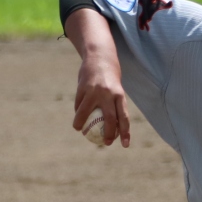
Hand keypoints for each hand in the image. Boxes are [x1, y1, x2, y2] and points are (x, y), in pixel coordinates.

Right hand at [65, 7, 131, 147]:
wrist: (99, 56)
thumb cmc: (110, 76)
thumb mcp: (116, 89)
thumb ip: (114, 104)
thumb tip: (112, 126)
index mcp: (119, 95)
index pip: (124, 117)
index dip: (124, 132)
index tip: (124, 145)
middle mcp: (108, 94)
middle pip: (108, 118)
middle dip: (107, 133)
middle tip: (105, 142)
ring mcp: (93, 91)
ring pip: (85, 112)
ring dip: (81, 124)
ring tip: (80, 130)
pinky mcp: (82, 88)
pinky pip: (79, 104)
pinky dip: (77, 111)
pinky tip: (77, 117)